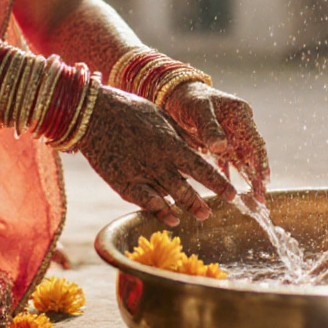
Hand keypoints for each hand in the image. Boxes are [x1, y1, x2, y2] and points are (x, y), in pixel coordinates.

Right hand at [78, 85, 234, 226]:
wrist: (94, 114)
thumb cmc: (130, 110)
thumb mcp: (161, 115)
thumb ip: (182, 133)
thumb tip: (203, 144)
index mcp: (171, 144)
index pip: (201, 168)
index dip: (218, 183)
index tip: (232, 194)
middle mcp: (159, 162)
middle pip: (187, 188)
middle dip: (202, 202)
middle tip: (212, 211)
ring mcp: (141, 174)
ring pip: (170, 197)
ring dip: (187, 207)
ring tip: (201, 215)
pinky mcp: (122, 183)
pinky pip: (145, 202)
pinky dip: (160, 211)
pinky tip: (171, 218)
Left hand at [162, 81, 269, 201]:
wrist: (177, 92)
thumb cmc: (190, 98)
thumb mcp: (199, 109)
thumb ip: (210, 127)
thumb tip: (221, 146)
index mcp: (240, 114)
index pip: (255, 141)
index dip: (261, 162)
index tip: (264, 181)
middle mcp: (240, 124)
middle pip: (252, 153)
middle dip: (258, 176)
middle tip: (260, 198)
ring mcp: (231, 133)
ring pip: (242, 159)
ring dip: (247, 178)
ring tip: (253, 199)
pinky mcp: (220, 141)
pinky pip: (228, 160)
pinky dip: (230, 173)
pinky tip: (230, 186)